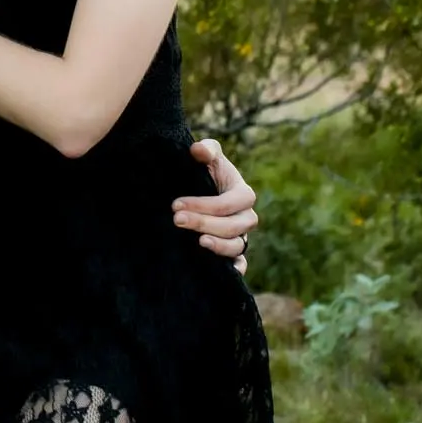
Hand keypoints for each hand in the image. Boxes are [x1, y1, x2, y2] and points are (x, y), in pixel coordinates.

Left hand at [176, 137, 256, 272]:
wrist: (199, 191)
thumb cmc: (205, 172)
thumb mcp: (206, 158)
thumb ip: (206, 150)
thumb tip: (198, 150)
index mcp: (243, 194)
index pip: (228, 203)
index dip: (204, 205)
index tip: (176, 204)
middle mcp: (246, 217)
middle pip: (233, 226)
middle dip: (204, 223)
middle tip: (177, 220)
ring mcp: (241, 236)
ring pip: (237, 246)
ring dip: (219, 246)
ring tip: (198, 242)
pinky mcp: (234, 252)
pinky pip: (241, 264)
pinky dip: (237, 268)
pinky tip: (228, 272)